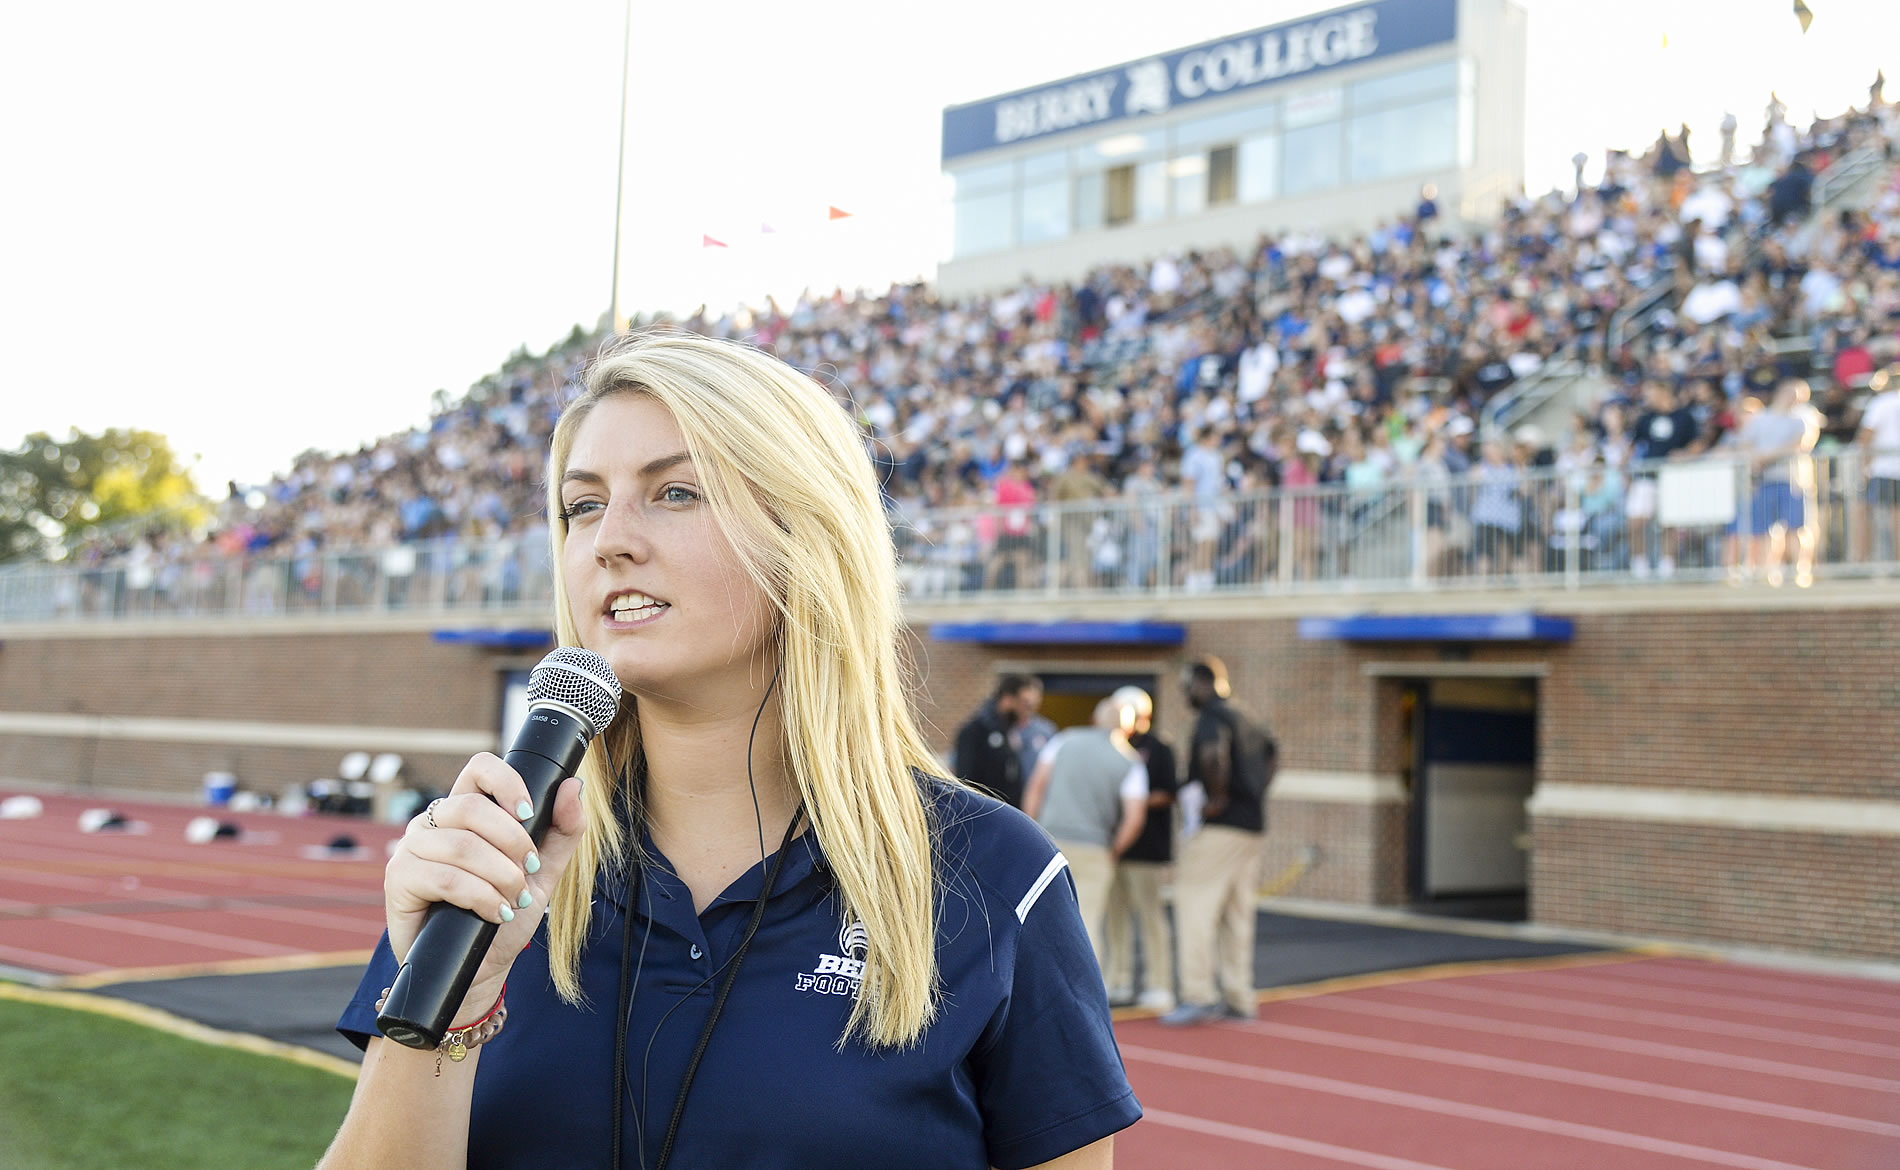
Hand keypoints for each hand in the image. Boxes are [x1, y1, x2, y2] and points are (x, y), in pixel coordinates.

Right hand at [383, 754, 587, 1015]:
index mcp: (466, 811)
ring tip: (514, 898)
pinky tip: (493, 913)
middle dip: (512, 841)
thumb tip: (574, 785)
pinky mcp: (399, 880)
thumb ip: (562, 830)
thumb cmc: (505, 913)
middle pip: (471, 807)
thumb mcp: (544, 871)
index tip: (530, 812)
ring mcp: (411, 849)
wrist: (480, 967)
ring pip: (461, 845)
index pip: (479, 768)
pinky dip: (479, 896)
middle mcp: (433, 822)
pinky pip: (444, 877)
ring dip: (499, 875)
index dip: (507, 783)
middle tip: (528, 871)